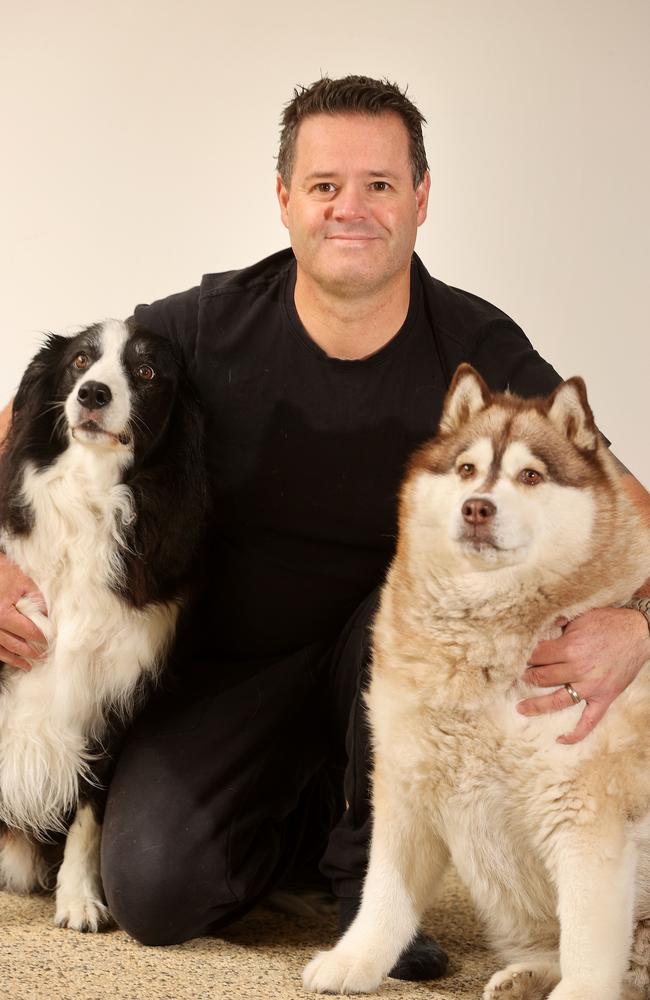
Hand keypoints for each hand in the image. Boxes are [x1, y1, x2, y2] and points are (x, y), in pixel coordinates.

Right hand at [0, 553, 46, 670]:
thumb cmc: (2, 572)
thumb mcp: (24, 582)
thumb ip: (37, 601)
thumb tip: (46, 617)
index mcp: (3, 614)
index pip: (28, 632)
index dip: (41, 638)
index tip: (49, 642)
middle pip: (15, 644)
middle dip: (30, 652)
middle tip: (43, 657)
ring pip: (1, 649)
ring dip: (15, 659)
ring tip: (27, 665)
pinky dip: (3, 654)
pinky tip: (10, 658)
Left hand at [516, 607, 649, 743]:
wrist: (638, 632)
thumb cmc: (608, 622)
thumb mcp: (579, 617)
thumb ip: (558, 625)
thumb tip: (538, 627)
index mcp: (569, 648)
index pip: (537, 656)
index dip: (523, 657)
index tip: (513, 659)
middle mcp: (578, 670)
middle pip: (542, 677)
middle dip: (526, 677)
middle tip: (513, 679)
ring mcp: (591, 686)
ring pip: (558, 701)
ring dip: (537, 705)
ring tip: (521, 708)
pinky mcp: (604, 697)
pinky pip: (589, 721)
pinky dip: (576, 733)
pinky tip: (560, 740)